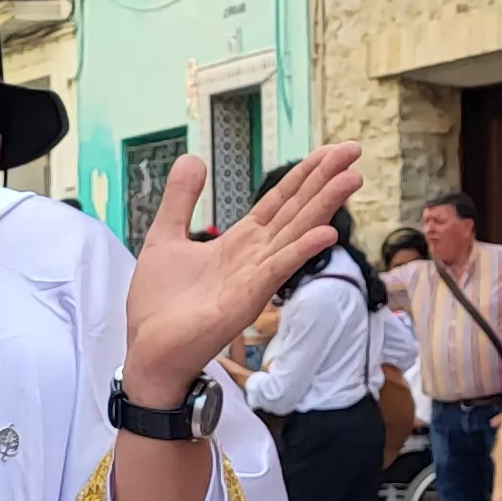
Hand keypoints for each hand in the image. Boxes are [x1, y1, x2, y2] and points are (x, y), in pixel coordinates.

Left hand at [122, 145, 364, 402]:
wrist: (147, 349)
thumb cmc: (159, 304)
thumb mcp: (165, 236)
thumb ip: (181, 198)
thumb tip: (193, 157)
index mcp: (240, 242)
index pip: (280, 201)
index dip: (304, 175)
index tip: (331, 151)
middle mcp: (255, 257)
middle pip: (296, 211)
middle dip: (324, 181)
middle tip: (354, 151)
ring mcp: (255, 278)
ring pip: (295, 234)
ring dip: (324, 207)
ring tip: (352, 178)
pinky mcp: (246, 300)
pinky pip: (278, 269)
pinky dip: (301, 250)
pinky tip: (326, 233)